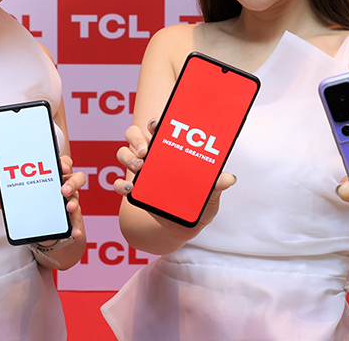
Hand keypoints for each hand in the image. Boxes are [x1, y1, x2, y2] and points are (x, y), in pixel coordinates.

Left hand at [0, 155, 85, 239]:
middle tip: (63, 190)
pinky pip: (77, 221)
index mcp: (53, 176)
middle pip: (76, 178)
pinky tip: (74, 232)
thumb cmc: (30, 202)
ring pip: (77, 197)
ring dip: (73, 202)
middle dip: (71, 182)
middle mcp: (64, 186)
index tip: (61, 167)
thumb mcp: (17, 198)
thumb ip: (6, 197)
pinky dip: (76, 227)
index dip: (64, 163)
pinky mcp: (71, 217)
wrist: (39, 225)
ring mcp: (70, 201)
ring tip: (68, 208)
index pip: (63, 163)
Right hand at [114, 118, 236, 231]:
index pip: (157, 127)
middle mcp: (151, 155)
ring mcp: (140, 172)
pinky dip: (119, 184)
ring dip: (128, 157)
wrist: (186, 225)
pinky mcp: (134, 191)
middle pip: (134, 134)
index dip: (154, 122)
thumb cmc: (199, 202)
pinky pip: (118, 183)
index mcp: (169, 148)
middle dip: (136, 138)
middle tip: (146, 150)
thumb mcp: (210, 194)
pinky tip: (130, 187)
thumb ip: (216, 185)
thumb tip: (229, 179)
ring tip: (140, 166)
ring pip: (123, 153)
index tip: (157, 124)